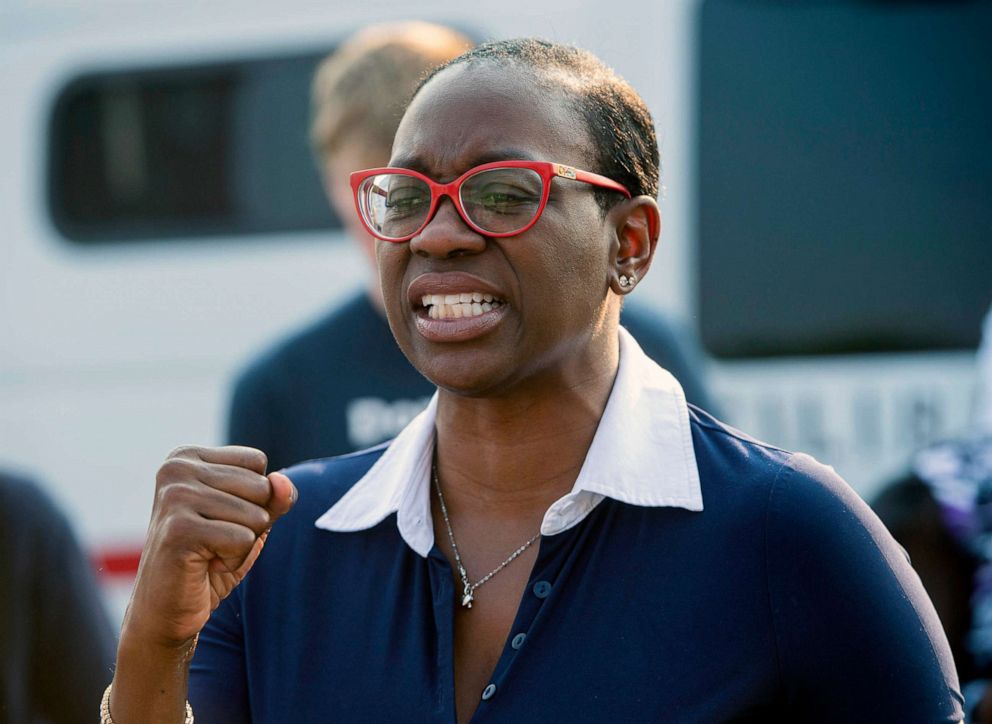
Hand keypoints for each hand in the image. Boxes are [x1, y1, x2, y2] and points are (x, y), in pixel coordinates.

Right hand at [121, 445, 296, 651]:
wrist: (166, 610)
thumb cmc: (210, 559)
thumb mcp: (250, 520)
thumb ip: (274, 496)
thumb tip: (283, 482)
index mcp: (186, 458)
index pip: (256, 462)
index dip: (253, 497)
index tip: (219, 519)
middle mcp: (176, 470)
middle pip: (261, 487)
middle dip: (251, 523)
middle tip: (214, 541)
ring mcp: (175, 498)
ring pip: (256, 516)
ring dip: (242, 545)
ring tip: (208, 554)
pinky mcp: (179, 530)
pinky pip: (244, 540)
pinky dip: (233, 561)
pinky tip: (204, 566)